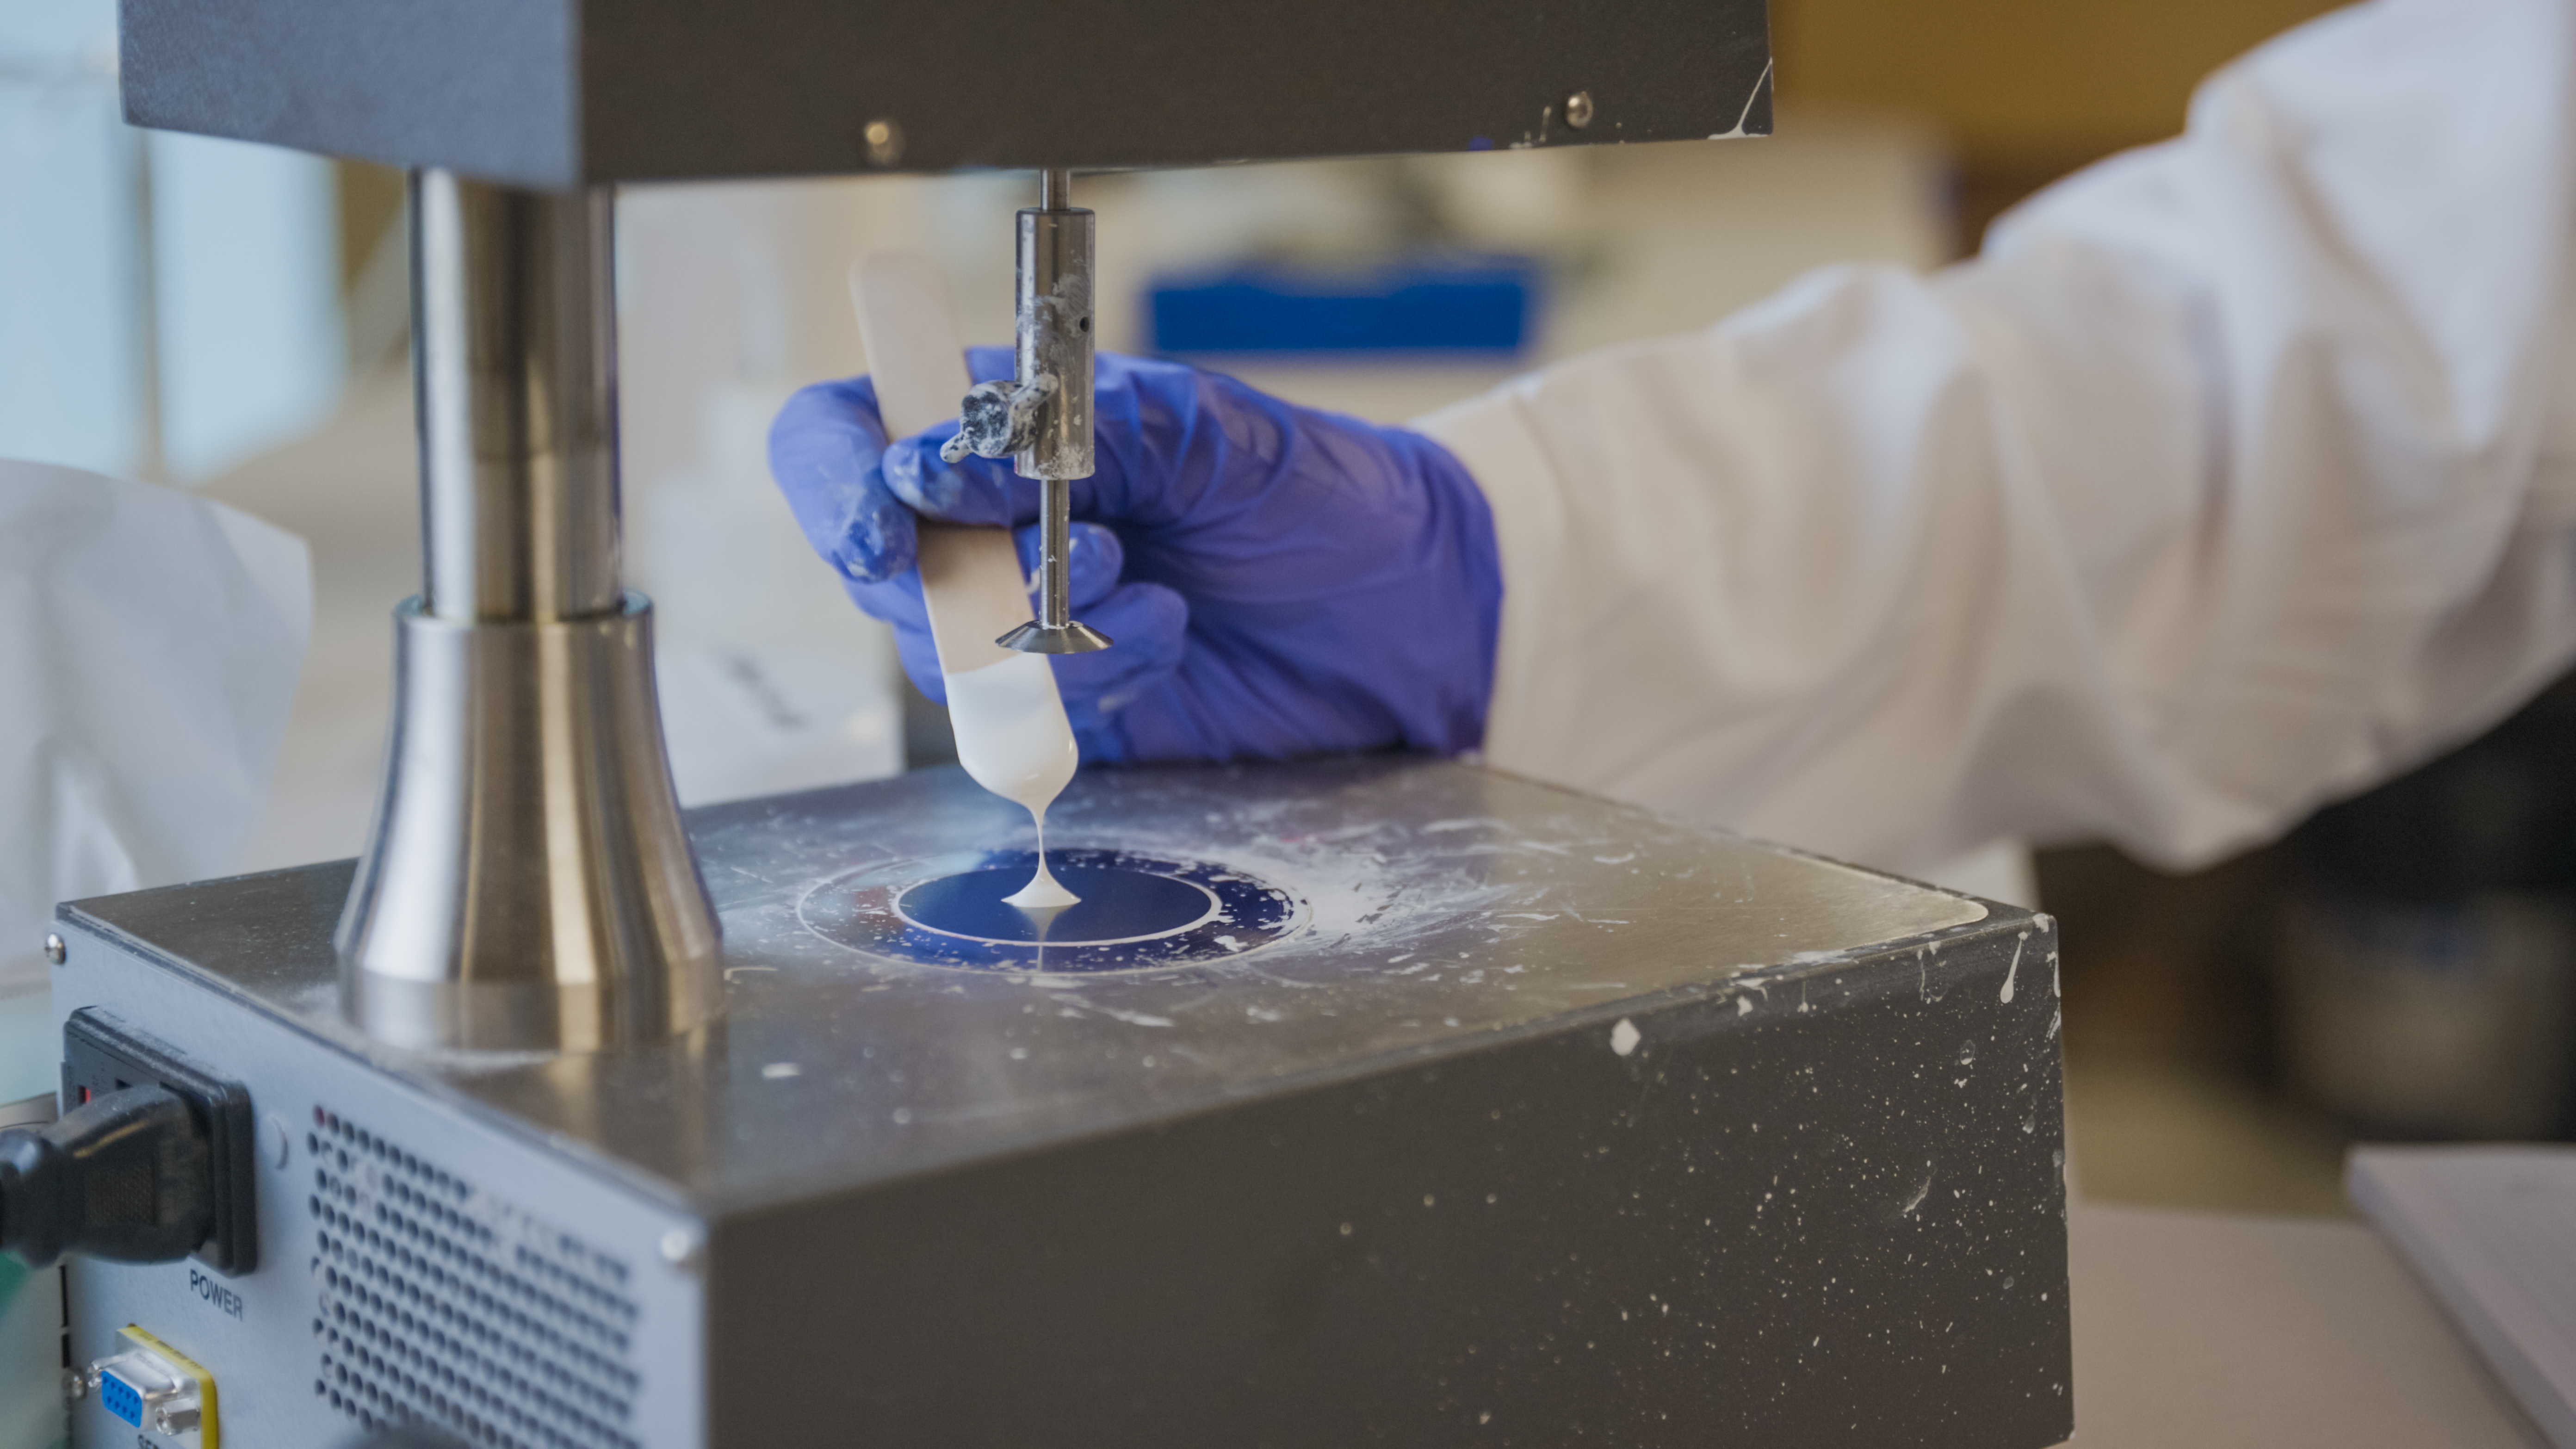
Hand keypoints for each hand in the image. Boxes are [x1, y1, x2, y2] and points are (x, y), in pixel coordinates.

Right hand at [767, 347, 1501, 763]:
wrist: (1405, 611)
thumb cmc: (1311, 492)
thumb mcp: (1197, 431)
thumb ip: (1056, 438)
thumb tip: (927, 469)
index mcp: (999, 420)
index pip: (841, 437)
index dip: (833, 482)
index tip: (887, 527)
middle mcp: (986, 519)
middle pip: (875, 561)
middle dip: (967, 579)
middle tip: (1083, 561)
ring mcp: (1018, 617)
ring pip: (944, 652)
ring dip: (1047, 636)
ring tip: (1155, 598)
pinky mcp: (1065, 700)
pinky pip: (1018, 716)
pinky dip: (1091, 684)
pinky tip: (1168, 641)